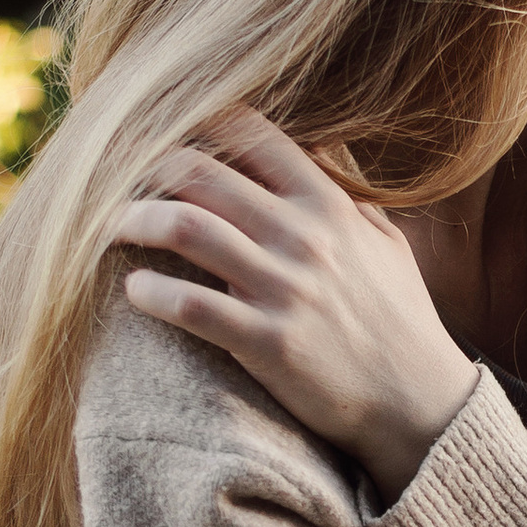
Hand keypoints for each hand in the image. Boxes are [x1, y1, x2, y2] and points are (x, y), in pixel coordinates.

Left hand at [118, 114, 478, 500]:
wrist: (419, 405)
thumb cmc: (399, 321)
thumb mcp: (384, 242)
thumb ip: (344, 194)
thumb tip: (312, 149)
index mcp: (329, 206)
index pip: (252, 135)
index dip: (196, 121)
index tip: (160, 129)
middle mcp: (304, 237)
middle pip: (200, 172)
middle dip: (144, 166)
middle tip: (112, 177)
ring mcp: (285, 289)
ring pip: (185, 227)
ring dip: (133, 219)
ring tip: (108, 227)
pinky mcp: (268, 343)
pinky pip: (190, 306)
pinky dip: (150, 292)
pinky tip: (136, 289)